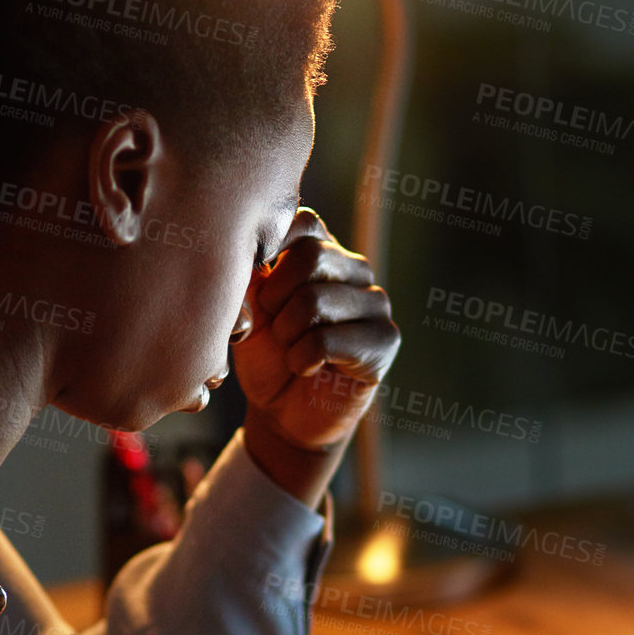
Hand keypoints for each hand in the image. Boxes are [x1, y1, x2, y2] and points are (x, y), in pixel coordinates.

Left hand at [233, 209, 398, 505]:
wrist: (284, 413)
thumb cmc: (266, 355)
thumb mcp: (248, 311)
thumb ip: (249, 279)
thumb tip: (251, 261)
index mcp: (323, 250)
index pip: (304, 221)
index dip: (270, 251)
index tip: (256, 288)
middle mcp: (355, 269)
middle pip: (311, 256)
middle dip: (275, 299)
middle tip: (273, 327)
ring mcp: (375, 303)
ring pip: (317, 300)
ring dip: (287, 335)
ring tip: (289, 351)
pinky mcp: (385, 340)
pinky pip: (328, 340)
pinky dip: (301, 359)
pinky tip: (305, 368)